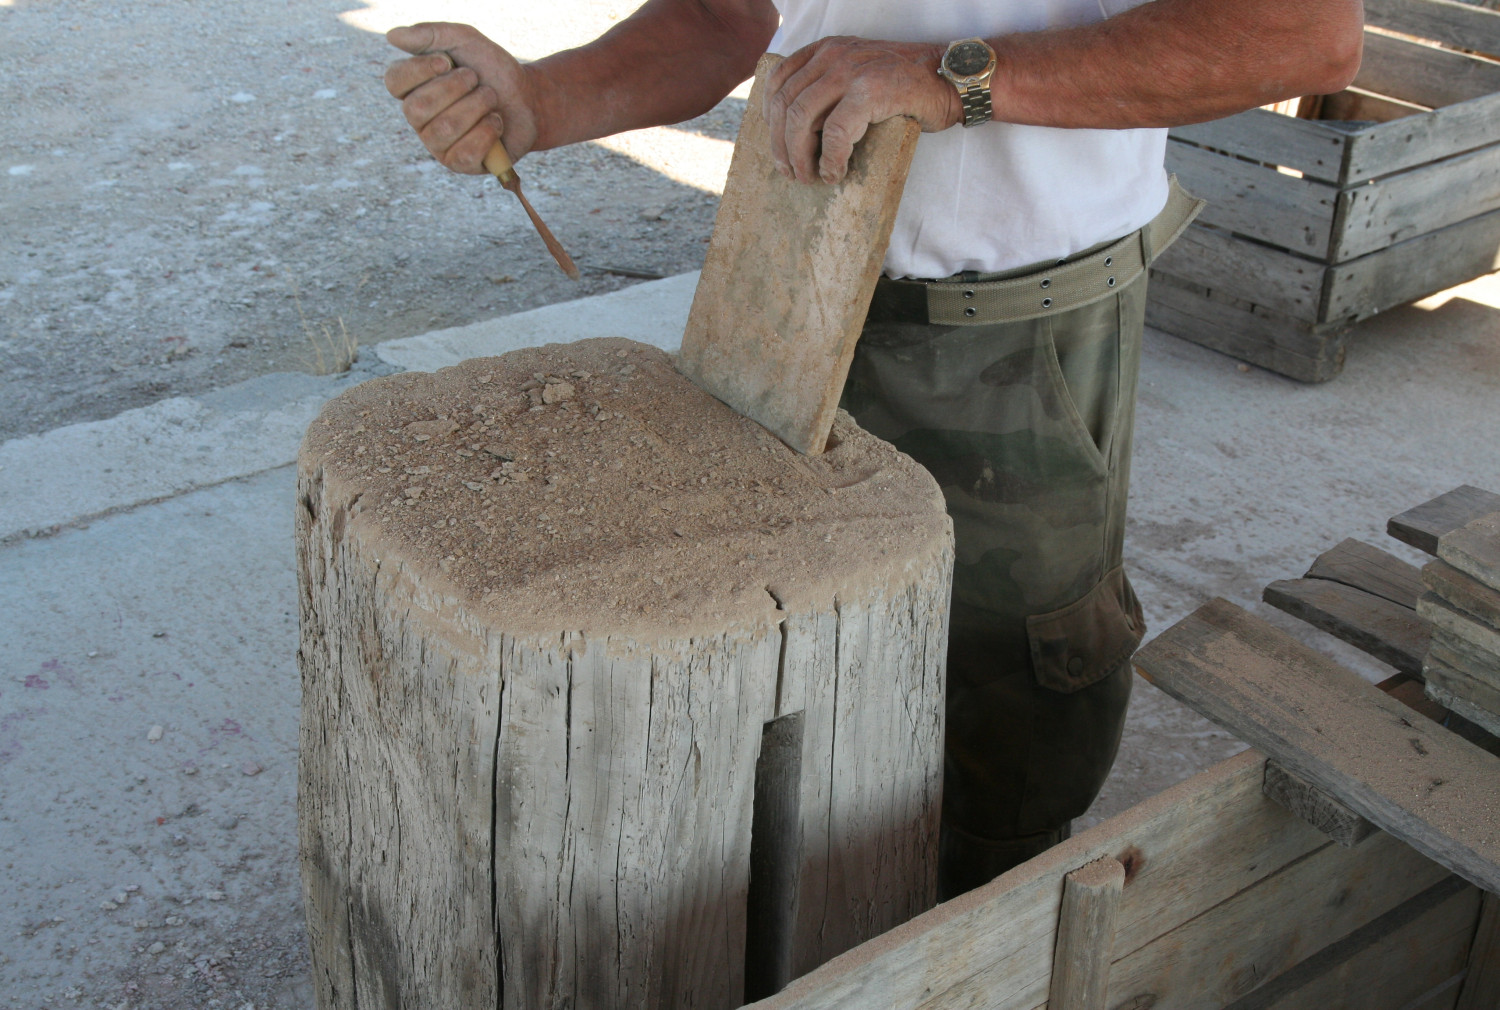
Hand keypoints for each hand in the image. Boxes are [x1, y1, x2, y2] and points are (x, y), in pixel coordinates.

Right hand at [384, 22, 540, 173]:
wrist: (529, 99)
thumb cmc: (492, 70)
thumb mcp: (465, 40)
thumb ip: (430, 34)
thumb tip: (392, 36)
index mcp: (414, 88)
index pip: (394, 81)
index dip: (419, 71)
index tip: (446, 61)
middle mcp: (420, 119)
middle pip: (417, 108)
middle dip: (454, 88)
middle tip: (477, 80)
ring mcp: (438, 144)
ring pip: (445, 129)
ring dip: (477, 107)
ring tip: (491, 99)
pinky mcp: (460, 164)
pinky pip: (465, 152)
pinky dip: (488, 132)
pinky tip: (496, 123)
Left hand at [765, 36, 962, 184]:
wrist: (950, 80)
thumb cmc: (906, 87)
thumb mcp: (859, 75)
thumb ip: (830, 88)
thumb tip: (799, 130)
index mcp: (827, 49)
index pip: (779, 79)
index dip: (769, 116)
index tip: (775, 142)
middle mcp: (834, 55)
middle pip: (786, 103)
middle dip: (781, 145)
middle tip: (790, 172)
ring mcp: (852, 70)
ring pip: (802, 118)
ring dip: (799, 156)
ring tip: (809, 177)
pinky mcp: (870, 91)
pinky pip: (836, 132)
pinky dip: (831, 159)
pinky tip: (836, 173)